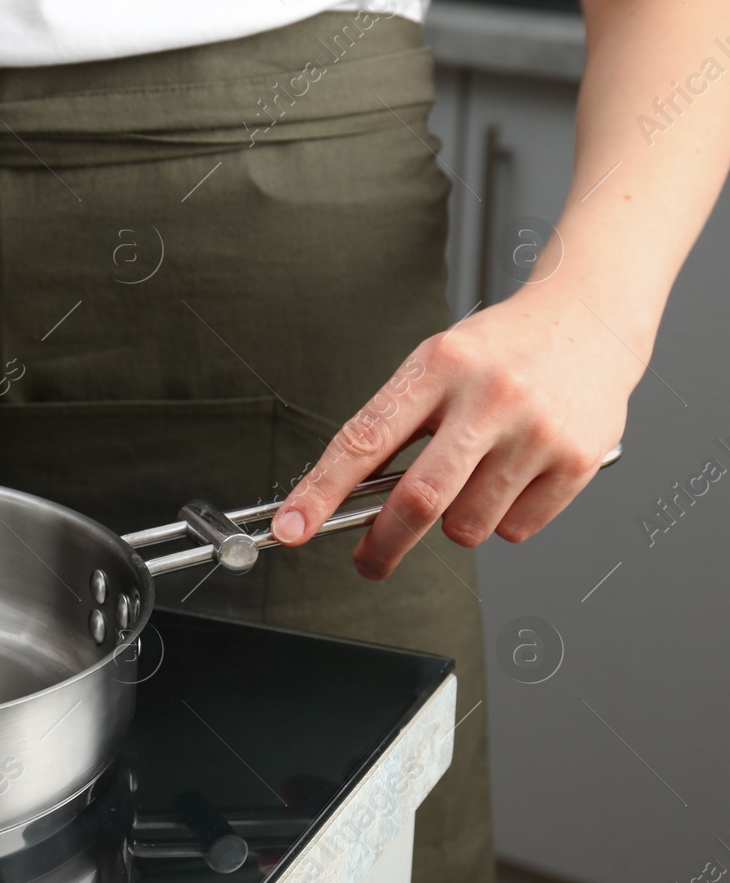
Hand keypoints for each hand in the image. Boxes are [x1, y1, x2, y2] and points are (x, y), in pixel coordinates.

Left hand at [269, 286, 641, 577]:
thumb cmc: (501, 349)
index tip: (291, 528)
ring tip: (471, 480)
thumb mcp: (436, 364)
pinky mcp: (577, 461)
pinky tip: (513, 477)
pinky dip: (502, 520)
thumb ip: (395, 424)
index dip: (320, 493)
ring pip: (467, 526)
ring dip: (454, 524)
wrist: (590, 320)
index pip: (364, 440)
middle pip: (418, 500)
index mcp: (439, 366)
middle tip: (369, 562)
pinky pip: (515, 530)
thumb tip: (350, 497)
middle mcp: (489, 396)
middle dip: (383, 544)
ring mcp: (536, 431)